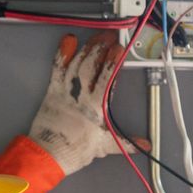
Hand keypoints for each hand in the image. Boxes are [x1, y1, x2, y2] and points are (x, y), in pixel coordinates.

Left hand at [27, 34, 138, 175]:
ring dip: (86, 49)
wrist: (47, 155)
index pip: (106, 79)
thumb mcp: (103, 146)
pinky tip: (67, 42)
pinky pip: (57, 70)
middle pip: (91, 67)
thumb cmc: (73, 151)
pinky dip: (61, 55)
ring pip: (76, 65)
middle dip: (101, 49)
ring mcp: (64, 92)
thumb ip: (126, 143)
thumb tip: (145, 145)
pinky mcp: (51, 92)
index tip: (119, 50)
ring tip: (96, 37)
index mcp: (94, 108)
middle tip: (110, 37)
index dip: (113, 63)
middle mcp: (78, 96)